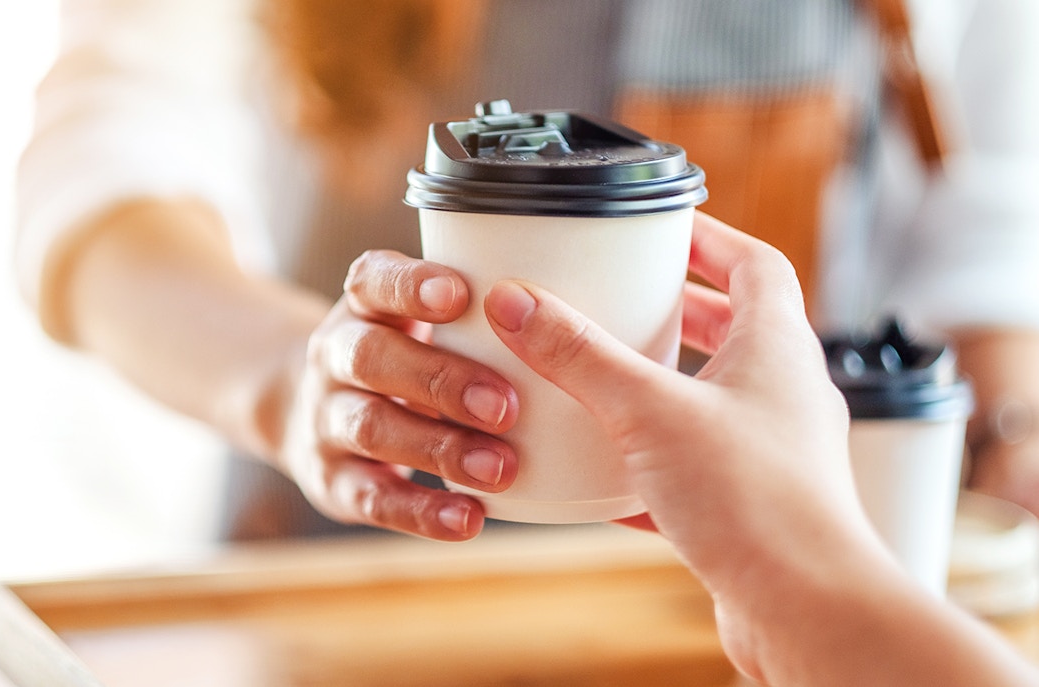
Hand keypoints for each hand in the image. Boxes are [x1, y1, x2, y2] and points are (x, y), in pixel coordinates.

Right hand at [278, 249, 519, 540]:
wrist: (327, 422)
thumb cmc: (419, 362)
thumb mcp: (435, 324)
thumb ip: (487, 317)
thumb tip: (557, 306)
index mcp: (365, 306)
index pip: (372, 281)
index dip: (409, 286)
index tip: (460, 296)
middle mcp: (334, 356)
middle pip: (370, 357)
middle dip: (440, 379)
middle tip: (506, 405)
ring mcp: (326, 420)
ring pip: (370, 428)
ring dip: (438, 448)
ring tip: (502, 468)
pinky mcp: (334, 482)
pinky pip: (373, 499)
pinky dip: (422, 511)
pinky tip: (470, 519)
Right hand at [483, 213, 891, 679]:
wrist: (805, 609)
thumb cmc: (757, 502)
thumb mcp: (650, 410)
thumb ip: (581, 355)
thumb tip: (519, 302)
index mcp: (776, 348)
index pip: (753, 264)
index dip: (709, 239)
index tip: (659, 227)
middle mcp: (780, 393)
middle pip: (729, 329)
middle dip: (672, 311)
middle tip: (617, 299)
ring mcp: (766, 451)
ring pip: (706, 400)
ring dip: (656, 384)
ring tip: (597, 379)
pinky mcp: (745, 505)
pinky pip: (690, 467)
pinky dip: (645, 462)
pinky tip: (596, 476)